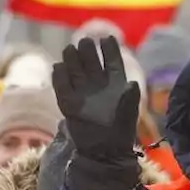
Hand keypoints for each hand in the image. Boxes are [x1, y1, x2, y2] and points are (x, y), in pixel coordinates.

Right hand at [51, 36, 140, 159]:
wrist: (104, 151)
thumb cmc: (120, 131)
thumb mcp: (128, 113)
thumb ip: (129, 98)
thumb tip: (132, 84)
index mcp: (115, 84)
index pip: (112, 61)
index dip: (110, 50)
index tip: (107, 38)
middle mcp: (98, 86)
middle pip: (91, 63)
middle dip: (88, 51)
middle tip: (85, 41)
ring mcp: (82, 94)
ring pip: (75, 72)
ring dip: (72, 60)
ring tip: (70, 49)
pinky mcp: (69, 105)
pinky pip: (62, 87)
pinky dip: (59, 78)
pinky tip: (57, 67)